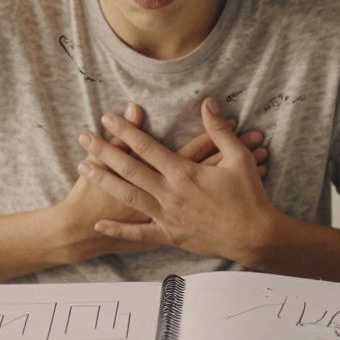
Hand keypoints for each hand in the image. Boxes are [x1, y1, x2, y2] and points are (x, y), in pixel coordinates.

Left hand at [76, 96, 277, 261]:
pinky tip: (100, 225)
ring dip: (104, 181)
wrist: (255, 236)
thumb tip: (207, 102)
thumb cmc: (249, 196)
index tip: (108, 118)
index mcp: (184, 173)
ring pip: (128, 197)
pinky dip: (118, 230)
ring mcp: (167, 217)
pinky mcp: (170, 236)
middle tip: (84, 137)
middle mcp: (170, 194)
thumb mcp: (238, 157)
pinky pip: (139, 234)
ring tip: (84, 168)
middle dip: (104, 151)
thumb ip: (219, 130)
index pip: (146, 146)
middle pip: (129, 169)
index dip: (126, 130)